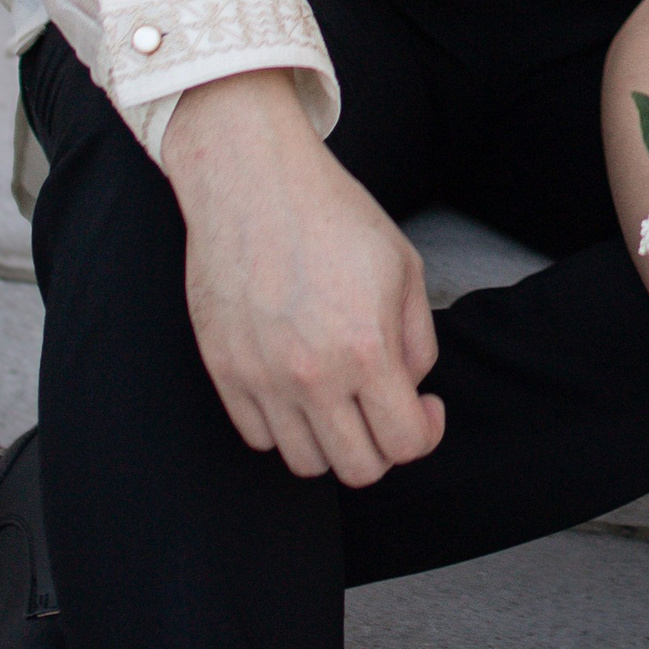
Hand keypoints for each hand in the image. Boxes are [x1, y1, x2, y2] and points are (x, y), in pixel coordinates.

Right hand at [160, 69, 444, 485]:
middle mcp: (311, 375)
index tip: (423, 408)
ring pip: (304, 462)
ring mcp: (260, 377)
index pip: (405, 445)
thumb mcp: (404, 268)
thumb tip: (410, 391)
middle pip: (356, 469)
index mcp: (366, 348)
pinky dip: (285, 426)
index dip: (424, 433)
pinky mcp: (223, 370)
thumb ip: (417, 342)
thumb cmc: (333, 215)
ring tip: (341, 399)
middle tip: (385, 409)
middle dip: (383, 447)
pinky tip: (299, 388)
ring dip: (332, 442)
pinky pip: (257, 436)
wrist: (252, 180)